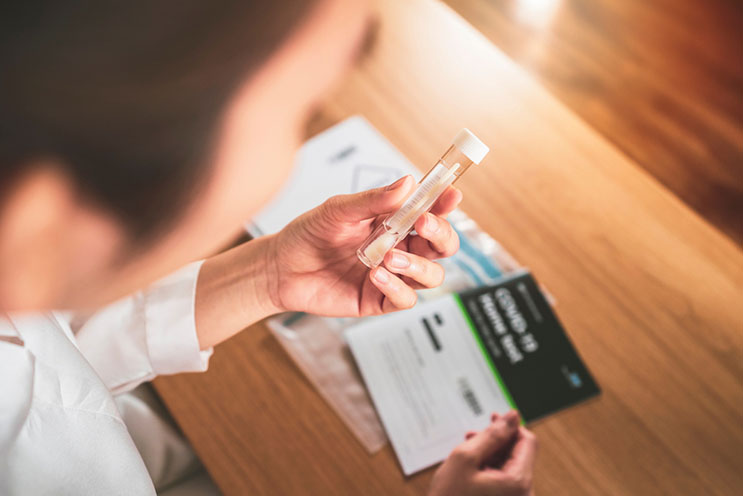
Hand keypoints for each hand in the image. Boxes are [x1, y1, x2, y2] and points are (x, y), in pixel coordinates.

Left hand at [263, 175, 461, 314]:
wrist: (279, 268)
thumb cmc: (308, 234)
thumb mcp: (338, 210)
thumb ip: (373, 200)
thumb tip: (408, 182)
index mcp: (392, 222)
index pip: (430, 212)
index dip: (444, 204)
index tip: (451, 194)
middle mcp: (398, 248)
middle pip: (441, 246)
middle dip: (441, 235)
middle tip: (423, 224)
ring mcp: (391, 276)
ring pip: (431, 275)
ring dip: (419, 265)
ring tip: (390, 257)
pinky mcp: (378, 300)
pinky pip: (405, 299)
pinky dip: (397, 287)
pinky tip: (376, 275)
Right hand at [428, 411, 537, 495]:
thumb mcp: (465, 458)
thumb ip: (492, 434)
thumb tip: (513, 416)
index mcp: (518, 483)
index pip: (528, 442)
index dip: (510, 427)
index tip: (491, 419)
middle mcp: (524, 495)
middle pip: (519, 455)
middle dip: (497, 441)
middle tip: (472, 435)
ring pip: (510, 467)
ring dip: (491, 455)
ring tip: (468, 450)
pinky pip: (505, 482)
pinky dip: (490, 470)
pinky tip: (471, 468)